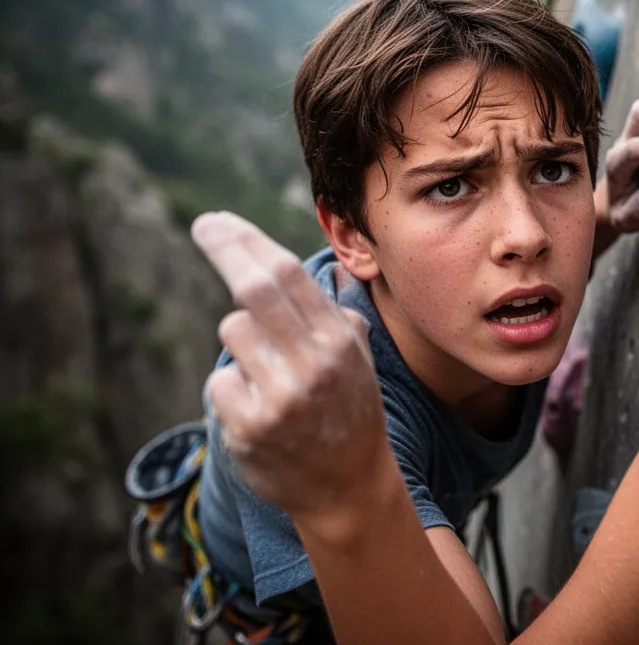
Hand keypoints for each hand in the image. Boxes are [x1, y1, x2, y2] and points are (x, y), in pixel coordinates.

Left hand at [191, 212, 386, 520]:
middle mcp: (314, 364)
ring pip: (234, 331)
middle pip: (255, 287)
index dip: (250, 241)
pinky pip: (222, 381)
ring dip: (241, 339)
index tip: (221, 221)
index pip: (288, 274)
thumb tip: (330, 271)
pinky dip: (233, 387)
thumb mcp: (360, 361)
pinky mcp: (250, 429)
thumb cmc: (351, 414)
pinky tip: (260, 411)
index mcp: (340, 342)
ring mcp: (281, 398)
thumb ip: (340, 316)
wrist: (349, 490)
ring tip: (268, 370)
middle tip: (204, 224)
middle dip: (224, 247)